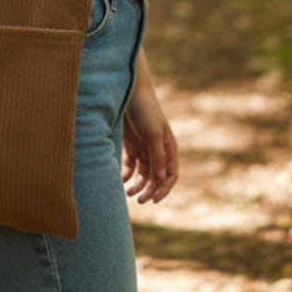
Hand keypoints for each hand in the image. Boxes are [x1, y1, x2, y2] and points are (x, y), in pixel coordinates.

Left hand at [121, 51, 177, 204]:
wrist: (128, 90)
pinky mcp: (132, 145)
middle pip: (156, 177)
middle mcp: (158, 150)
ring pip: (143, 174)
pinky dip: (127, 175)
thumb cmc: (145, 110)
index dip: (164, 189)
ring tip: (128, 193)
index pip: (170, 175)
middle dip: (149, 190)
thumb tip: (162, 179)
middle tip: (138, 200)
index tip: (153, 200)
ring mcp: (145, 148)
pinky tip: (121, 180)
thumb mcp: (152, 133)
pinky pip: (131, 166)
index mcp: (169, 148)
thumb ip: (157, 156)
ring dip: (138, 185)